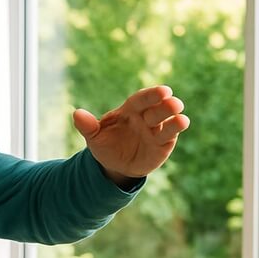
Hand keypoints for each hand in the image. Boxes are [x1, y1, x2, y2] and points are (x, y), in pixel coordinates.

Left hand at [72, 85, 189, 183]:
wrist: (114, 166)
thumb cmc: (106, 145)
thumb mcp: (93, 137)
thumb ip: (87, 126)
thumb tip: (76, 113)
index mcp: (130, 110)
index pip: (142, 99)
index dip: (152, 95)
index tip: (163, 91)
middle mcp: (146, 117)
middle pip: (158, 108)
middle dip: (165, 104)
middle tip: (172, 101)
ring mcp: (156, 130)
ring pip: (168, 121)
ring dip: (173, 117)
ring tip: (179, 114)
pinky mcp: (163, 144)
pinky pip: (170, 135)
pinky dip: (176, 128)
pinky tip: (182, 122)